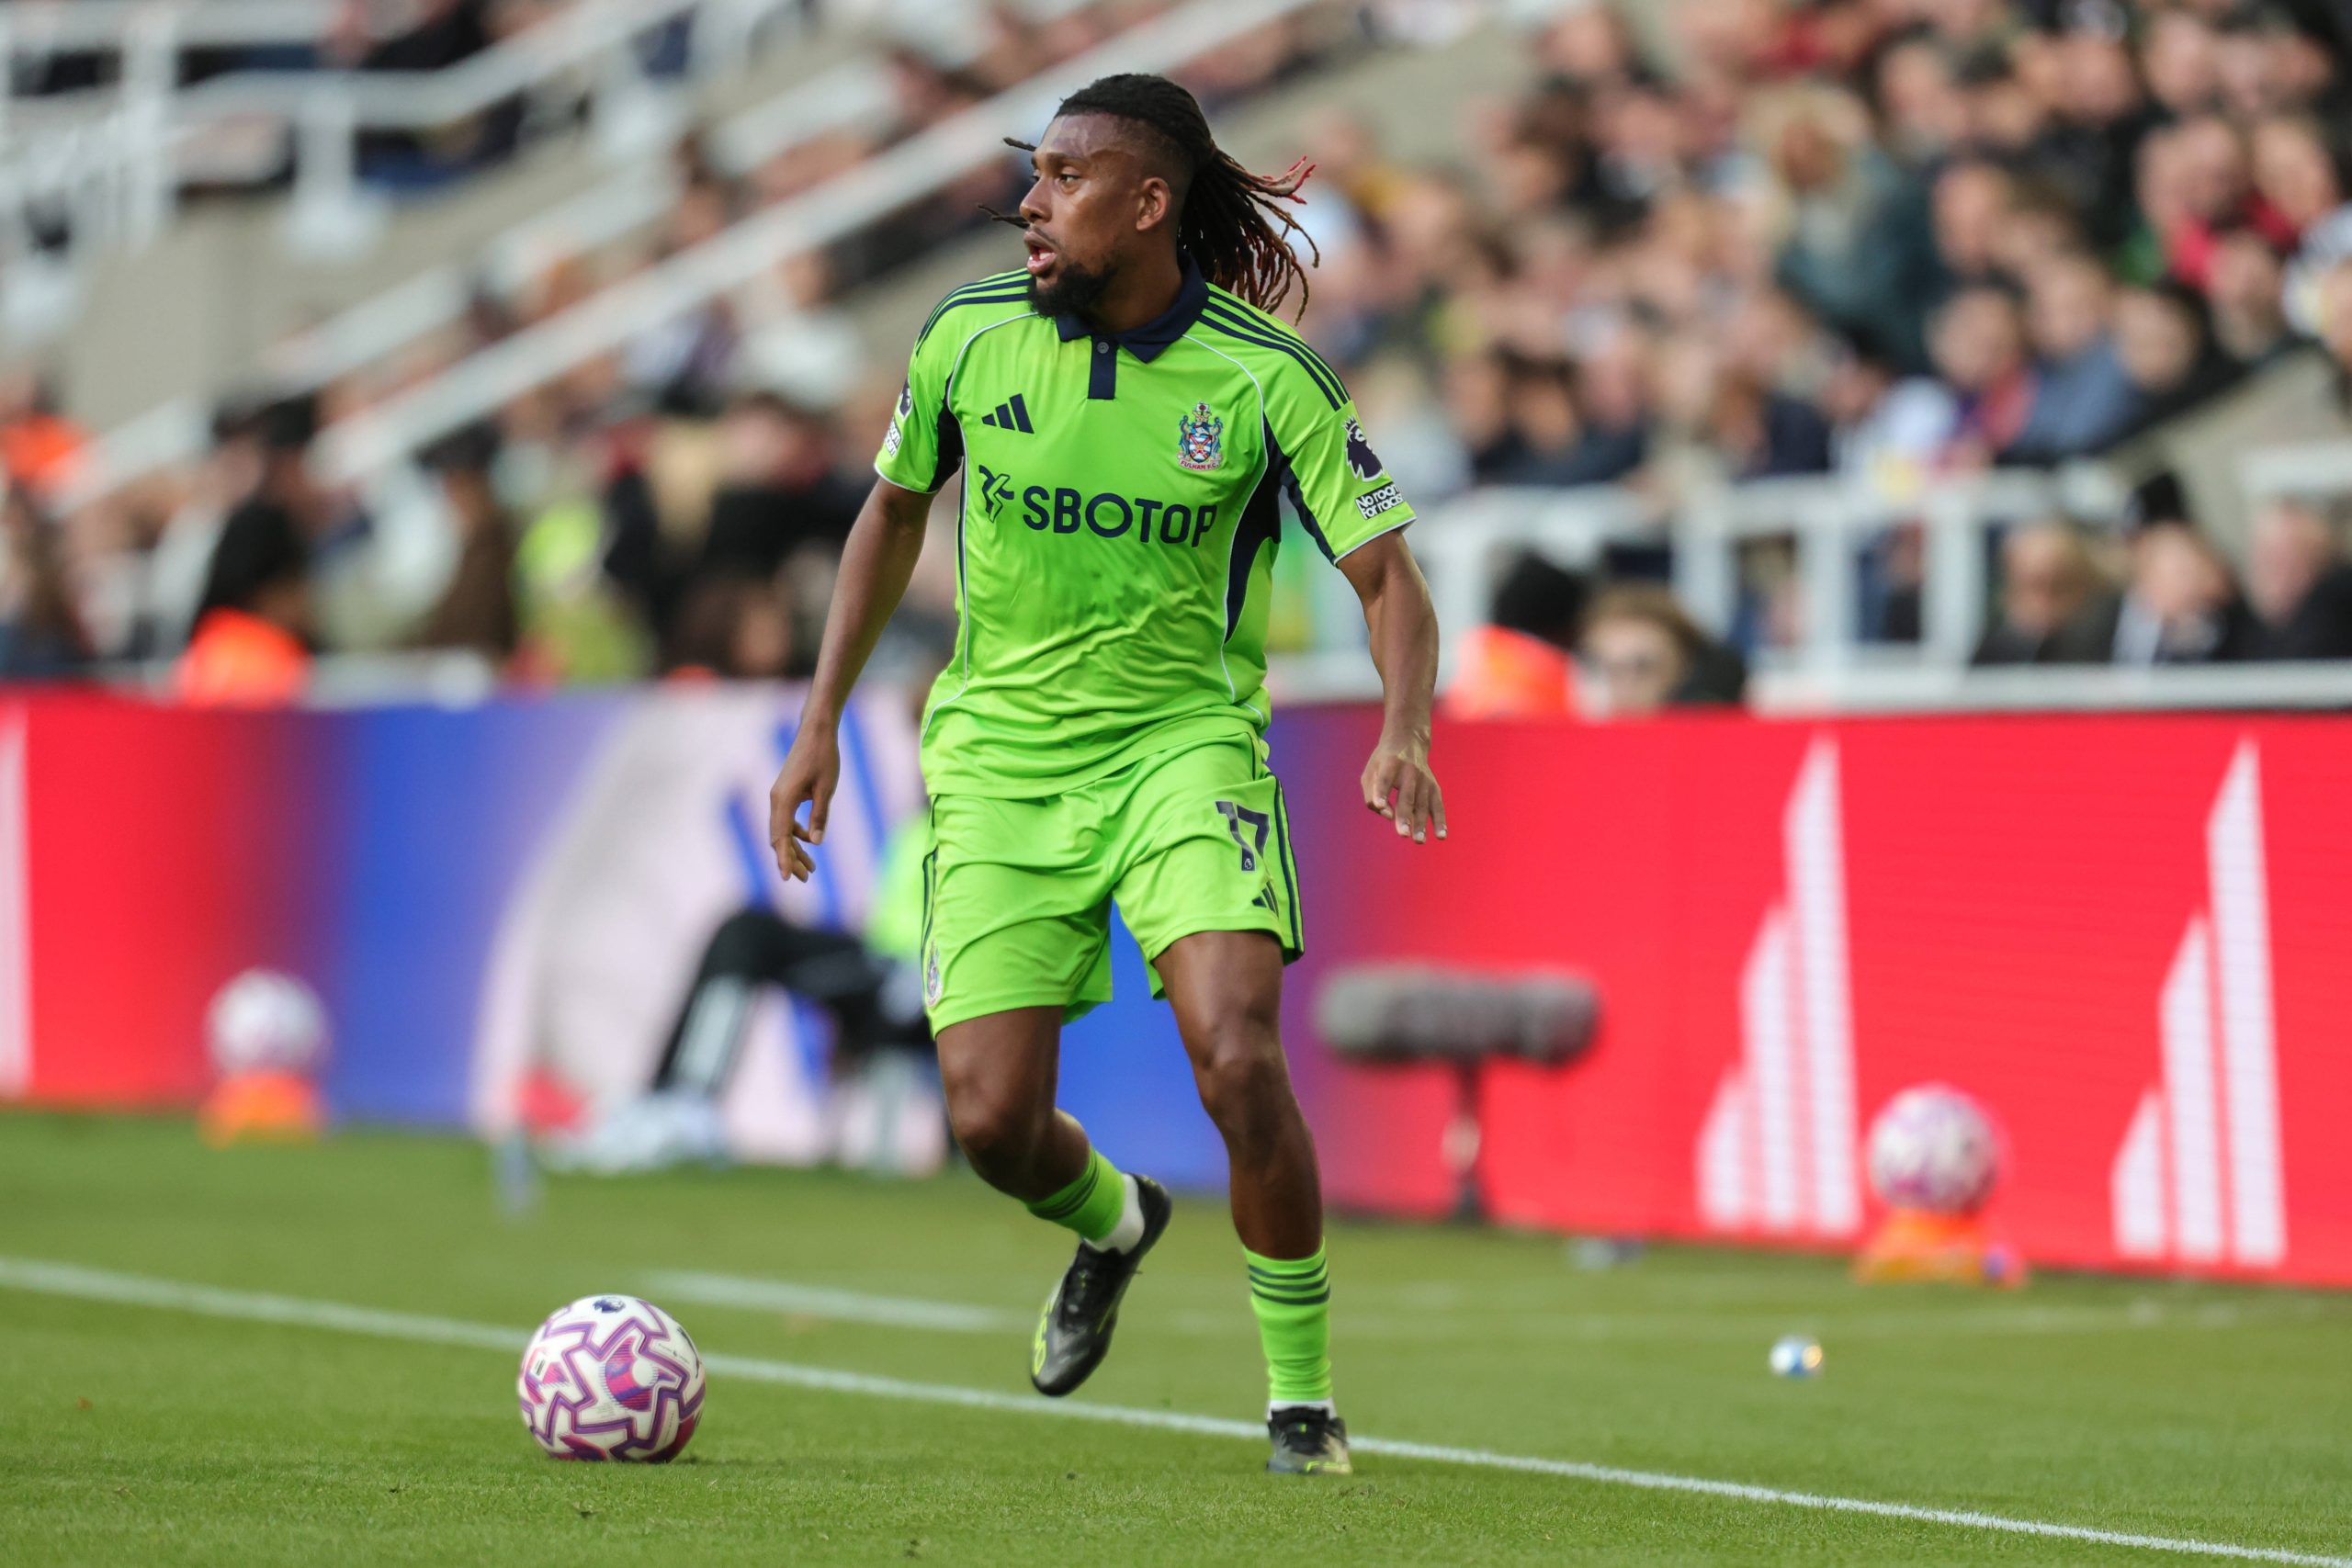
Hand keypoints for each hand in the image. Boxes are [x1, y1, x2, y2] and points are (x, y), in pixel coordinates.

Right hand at [768, 722, 841, 881]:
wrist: (816, 731)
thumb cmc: (823, 756)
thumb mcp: (827, 788)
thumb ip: (820, 815)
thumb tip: (816, 841)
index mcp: (783, 800)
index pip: (780, 837)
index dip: (784, 859)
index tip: (787, 878)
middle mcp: (776, 800)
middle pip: (779, 838)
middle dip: (791, 859)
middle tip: (808, 878)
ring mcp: (779, 796)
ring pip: (782, 830)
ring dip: (794, 848)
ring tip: (812, 868)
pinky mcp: (786, 793)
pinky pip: (786, 820)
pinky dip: (796, 833)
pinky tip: (810, 840)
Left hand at [1361, 731, 1445, 844]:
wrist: (1409, 742)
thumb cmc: (1383, 763)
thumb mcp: (1370, 772)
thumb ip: (1370, 795)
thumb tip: (1387, 816)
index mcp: (1389, 764)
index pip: (1384, 780)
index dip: (1381, 792)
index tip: (1380, 805)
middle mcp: (1409, 771)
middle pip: (1406, 796)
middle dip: (1404, 816)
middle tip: (1402, 834)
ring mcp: (1424, 779)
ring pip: (1422, 804)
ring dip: (1421, 823)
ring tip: (1418, 840)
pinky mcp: (1434, 786)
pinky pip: (1438, 805)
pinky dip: (1440, 821)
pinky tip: (1441, 835)